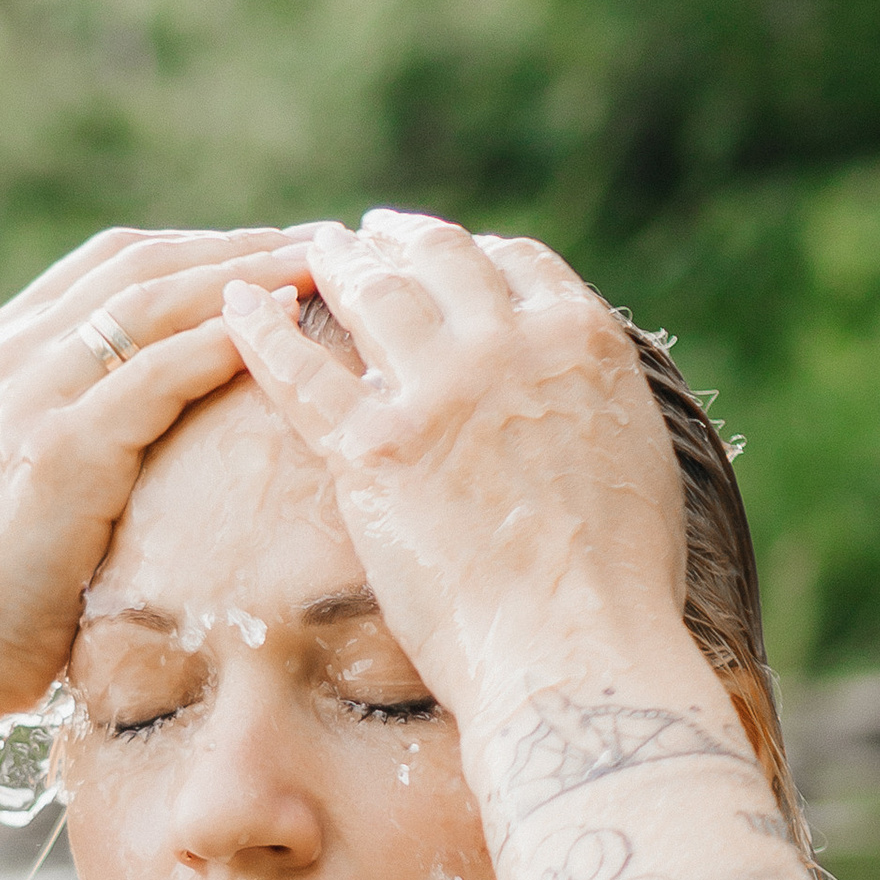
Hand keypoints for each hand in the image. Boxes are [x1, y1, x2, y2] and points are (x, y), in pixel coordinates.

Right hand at [0, 227, 310, 723]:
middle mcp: (6, 355)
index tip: (279, 253)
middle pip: (142, 263)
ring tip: (326, 266)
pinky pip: (156, 373)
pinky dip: (223, 341)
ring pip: (156, 299)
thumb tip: (149, 443)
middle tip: (326, 243)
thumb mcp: (21, 490)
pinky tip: (284, 327)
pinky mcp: (57, 451)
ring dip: (250, 276)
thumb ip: (71, 439)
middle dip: (241, 246)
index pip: (113, 267)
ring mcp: (26, 395)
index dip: (203, 250)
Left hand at [221, 213, 687, 706]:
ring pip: (374, 294)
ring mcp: (435, 391)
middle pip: (442, 260)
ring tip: (318, 251)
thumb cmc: (625, 585)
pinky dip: (264, 331)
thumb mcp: (641, 462)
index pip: (519, 264)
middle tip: (372, 234)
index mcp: (581, 342)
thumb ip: (602, 410)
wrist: (578, 645)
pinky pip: (301, 372)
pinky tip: (239, 303)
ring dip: (340, 262)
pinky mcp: (370, 449)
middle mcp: (507, 344)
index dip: (479, 253)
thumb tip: (589, 406)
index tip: (455, 257)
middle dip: (401, 239)